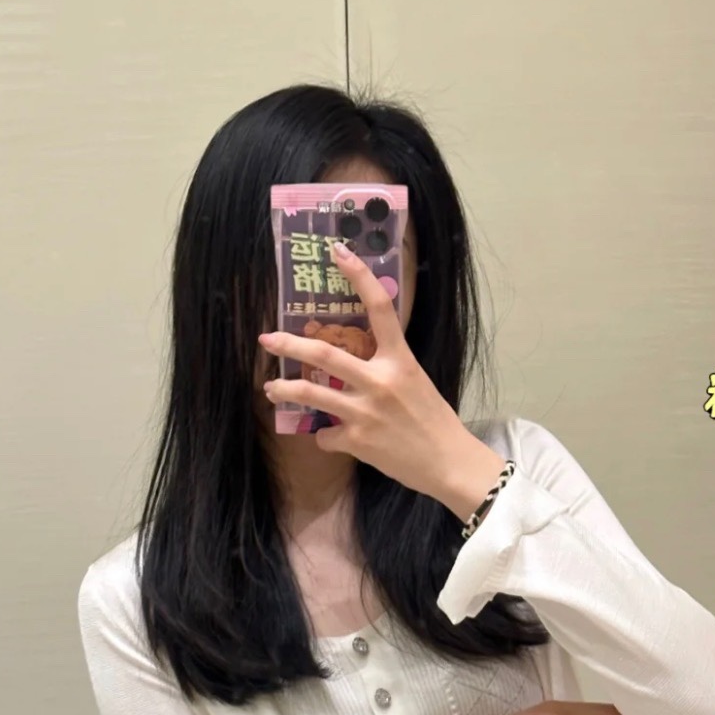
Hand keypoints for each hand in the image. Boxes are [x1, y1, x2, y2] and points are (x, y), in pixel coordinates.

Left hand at [259, 242, 504, 515]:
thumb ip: (387, 367)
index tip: (339, 252)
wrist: (448, 462)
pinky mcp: (358, 440)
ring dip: (284, 389)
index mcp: (400, 360)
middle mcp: (380, 381)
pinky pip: (326, 435)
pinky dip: (325, 436)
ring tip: (271, 388)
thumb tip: (357, 359)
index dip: (359, 276)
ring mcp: (366, 411)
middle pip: (323, 353)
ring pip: (311, 394)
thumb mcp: (415, 381)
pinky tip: (332, 438)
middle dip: (288, 345)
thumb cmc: (433, 421)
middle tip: (266, 339)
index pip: (380, 308)